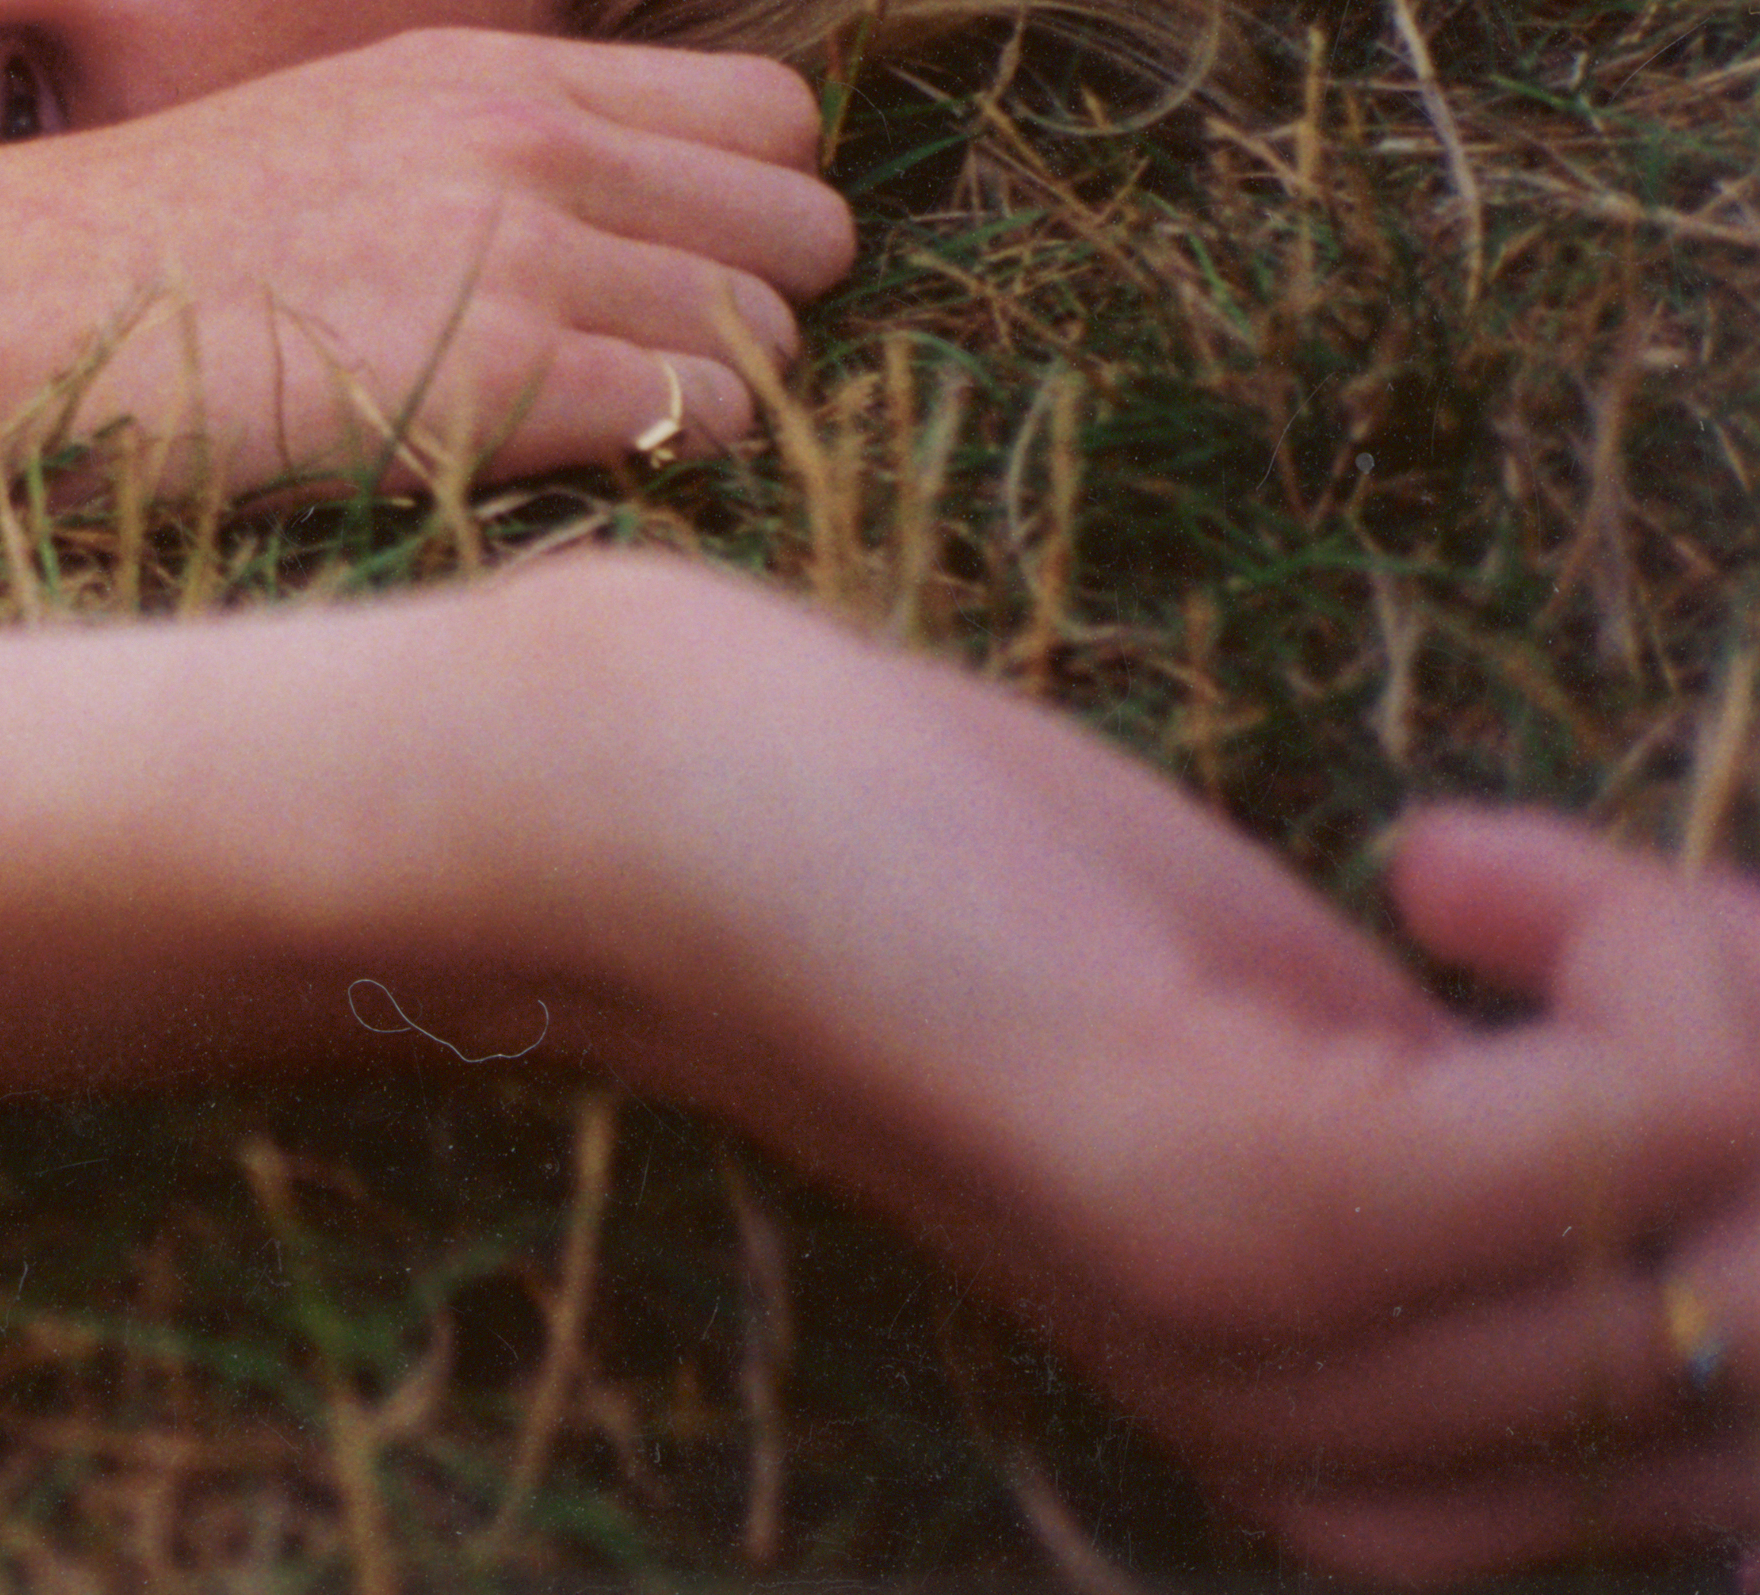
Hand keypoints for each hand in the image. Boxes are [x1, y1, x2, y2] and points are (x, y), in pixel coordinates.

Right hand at [0, 29, 854, 492]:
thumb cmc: (141, 256)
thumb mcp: (336, 139)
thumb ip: (489, 157)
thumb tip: (630, 232)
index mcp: (493, 69)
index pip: (772, 111)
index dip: (745, 205)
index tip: (665, 276)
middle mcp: (530, 135)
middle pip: (805, 217)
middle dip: (754, 303)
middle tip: (635, 370)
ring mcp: (519, 247)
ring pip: (771, 327)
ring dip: (704, 393)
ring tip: (576, 428)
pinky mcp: (499, 372)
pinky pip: (705, 415)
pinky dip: (660, 458)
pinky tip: (547, 467)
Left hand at [522, 555, 1759, 1579]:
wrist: (642, 815)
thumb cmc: (992, 897)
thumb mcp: (1334, 1075)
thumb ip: (1545, 1171)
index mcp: (1386, 1474)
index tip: (1678, 986)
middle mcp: (1348, 1476)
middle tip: (1660, 926)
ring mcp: (1281, 1350)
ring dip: (1748, 1003)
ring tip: (1538, 889)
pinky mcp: (1236, 1199)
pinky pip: (1660, 1114)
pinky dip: (1634, 947)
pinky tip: (1445, 857)